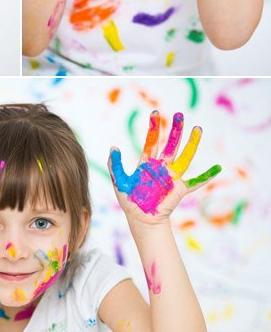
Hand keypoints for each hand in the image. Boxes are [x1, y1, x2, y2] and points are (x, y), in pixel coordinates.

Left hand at [108, 108, 220, 222]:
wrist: (141, 219)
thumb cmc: (130, 201)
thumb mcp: (119, 182)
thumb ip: (116, 165)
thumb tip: (114, 147)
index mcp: (148, 163)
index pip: (152, 141)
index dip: (153, 127)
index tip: (155, 112)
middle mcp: (162, 167)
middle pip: (171, 144)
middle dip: (175, 129)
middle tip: (179, 114)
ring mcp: (172, 177)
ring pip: (185, 156)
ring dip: (192, 143)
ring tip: (198, 129)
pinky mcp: (180, 189)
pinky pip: (196, 181)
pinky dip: (206, 175)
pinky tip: (217, 168)